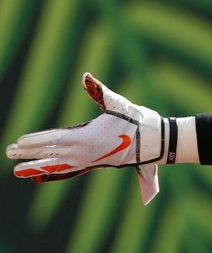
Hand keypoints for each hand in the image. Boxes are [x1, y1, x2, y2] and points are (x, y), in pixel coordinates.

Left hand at [7, 73, 166, 203]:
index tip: (18, 142)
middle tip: (8, 153)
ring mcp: (88, 161)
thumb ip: (99, 90)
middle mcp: (84, 153)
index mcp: (87, 139)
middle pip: (50, 154)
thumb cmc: (138, 121)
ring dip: (37, 167)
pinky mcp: (94, 165)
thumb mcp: (118, 104)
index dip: (35, 141)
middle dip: (28, 154)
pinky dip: (54, 173)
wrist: (156, 142)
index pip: (54, 140)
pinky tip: (42, 176)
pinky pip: (69, 171)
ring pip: (57, 166)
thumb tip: (86, 77)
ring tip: (19, 171)